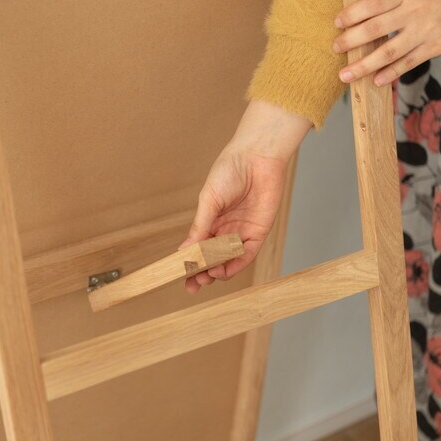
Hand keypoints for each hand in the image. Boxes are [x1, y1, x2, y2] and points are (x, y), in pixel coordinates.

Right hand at [181, 100, 310, 292]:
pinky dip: (237, 264)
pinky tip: (226, 270)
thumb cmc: (229, 171)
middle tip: (194, 283)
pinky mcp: (259, 232)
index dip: (190, 263)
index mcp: (210, 220)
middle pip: (212, 258)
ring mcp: (241, 232)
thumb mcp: (208, 200)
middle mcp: (225, 229)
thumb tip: (185, 250)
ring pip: (229, 260)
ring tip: (209, 276)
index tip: (181, 276)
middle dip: (203, 272)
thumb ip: (200, 226)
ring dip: (219, 271)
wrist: (256, 157)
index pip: (198, 247)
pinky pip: (247, 254)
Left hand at [332, 0, 440, 85]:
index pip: (373, 3)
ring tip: (345, 75)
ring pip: (388, 52)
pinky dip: (391, 73)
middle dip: (350, 41)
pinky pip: (409, 63)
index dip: (353, 14)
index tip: (337, 22)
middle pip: (374, 29)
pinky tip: (376, 81)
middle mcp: (415, 11)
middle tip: (335, 48)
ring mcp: (425, 31)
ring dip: (363, 65)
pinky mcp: (437, 46)